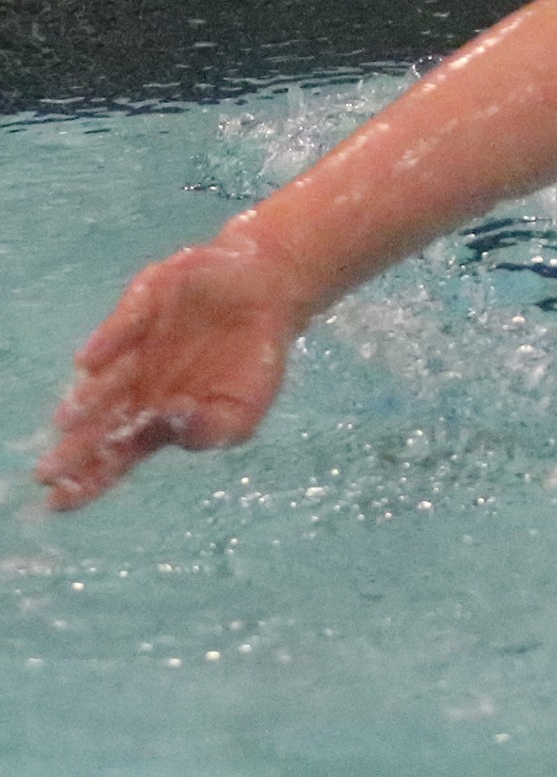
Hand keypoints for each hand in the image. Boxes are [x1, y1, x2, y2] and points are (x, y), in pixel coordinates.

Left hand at [36, 239, 307, 510]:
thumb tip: (174, 429)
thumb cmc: (255, 357)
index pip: (118, 452)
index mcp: (159, 415)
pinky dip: (108, 342)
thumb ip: (214, 431)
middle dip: (76, 448)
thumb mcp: (244, 411)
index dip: (91, 477)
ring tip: (70, 421)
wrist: (270, 293)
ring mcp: (139, 345)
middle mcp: (138, 383)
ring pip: (107, 377)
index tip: (59, 500)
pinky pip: (124, 325)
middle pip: (102, 421)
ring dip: (88, 399)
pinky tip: (91, 362)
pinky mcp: (146, 304)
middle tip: (48, 472)